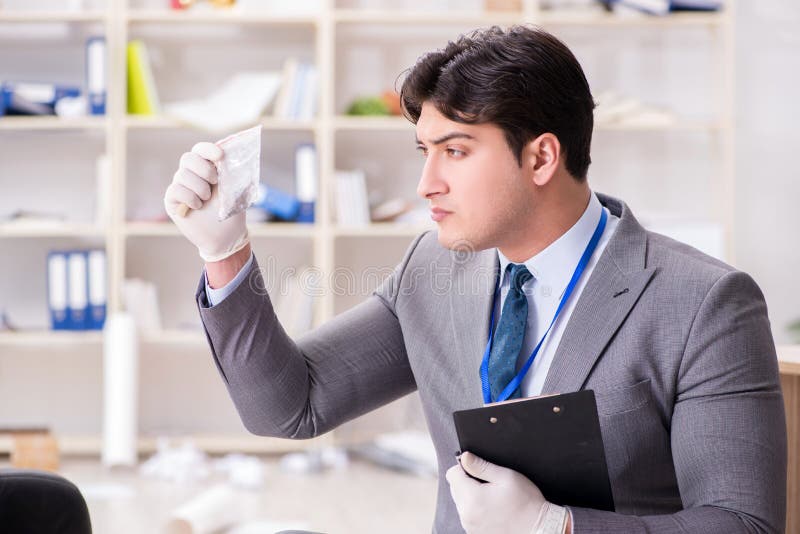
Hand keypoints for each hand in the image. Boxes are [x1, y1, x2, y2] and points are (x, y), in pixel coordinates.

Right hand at [164, 142, 248, 262]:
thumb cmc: (231, 212)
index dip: (208, 149)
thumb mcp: (236, 190)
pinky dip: (189, 198)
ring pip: (182, 175)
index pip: (200, 150)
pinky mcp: (172, 201)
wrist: (225, 236)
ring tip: (207, 200)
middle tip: (215, 182)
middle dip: (203, 169)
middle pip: (187, 158)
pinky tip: (197, 206)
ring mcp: (180, 187)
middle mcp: (191, 175)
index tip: (220, 156)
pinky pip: (176, 190)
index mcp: (207, 168)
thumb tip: (231, 156)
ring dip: (200, 188)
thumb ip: (232, 173)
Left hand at [446, 451, 567, 533]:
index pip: (452, 474)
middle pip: (454, 488)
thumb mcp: (506, 477)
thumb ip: (481, 466)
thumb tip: (465, 457)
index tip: (478, 469)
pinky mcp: (474, 532)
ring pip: (460, 502)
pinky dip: (475, 508)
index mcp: (471, 497)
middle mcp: (466, 514)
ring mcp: (469, 525)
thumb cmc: (525, 502)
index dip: (464, 467)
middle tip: (489, 483)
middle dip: (467, 481)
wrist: (538, 528)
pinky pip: (467, 514)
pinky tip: (492, 508)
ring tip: (492, 497)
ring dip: (470, 495)